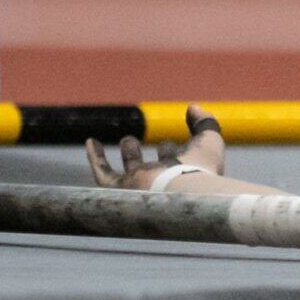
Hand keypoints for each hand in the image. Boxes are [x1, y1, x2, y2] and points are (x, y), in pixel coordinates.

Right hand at [86, 105, 226, 189]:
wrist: (186, 191)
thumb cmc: (202, 168)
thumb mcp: (208, 140)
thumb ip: (203, 122)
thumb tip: (192, 108)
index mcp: (182, 174)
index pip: (172, 160)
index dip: (169, 148)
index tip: (167, 136)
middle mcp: (162, 182)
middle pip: (150, 169)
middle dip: (146, 155)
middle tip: (135, 141)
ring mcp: (142, 186)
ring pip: (130, 172)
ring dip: (128, 156)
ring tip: (127, 140)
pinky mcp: (123, 189)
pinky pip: (104, 176)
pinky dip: (96, 159)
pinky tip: (90, 142)